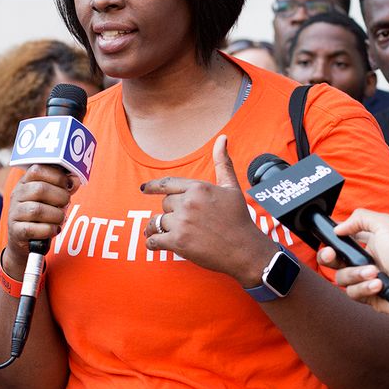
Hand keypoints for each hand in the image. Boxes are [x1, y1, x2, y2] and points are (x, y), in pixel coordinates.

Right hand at [4, 164, 77, 275]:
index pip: (37, 169)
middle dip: (60, 197)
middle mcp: (17, 195)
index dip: (57, 176)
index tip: (68, 185)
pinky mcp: (16, 231)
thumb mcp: (53, 198)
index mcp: (25, 182)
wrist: (25, 239)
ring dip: (56, 215)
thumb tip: (75, 180)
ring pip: (37, 210)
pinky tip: (53, 229)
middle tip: (66, 203)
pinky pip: (33, 229)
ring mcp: (14, 213)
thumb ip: (64, 188)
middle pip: (40, 189)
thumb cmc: (42, 214)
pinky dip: (49, 230)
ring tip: (60, 219)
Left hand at [141, 135, 274, 284]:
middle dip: (171, 212)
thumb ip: (222, 163)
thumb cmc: (239, 218)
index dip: (153, 187)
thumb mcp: (231, 187)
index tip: (143, 189)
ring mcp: (182, 223)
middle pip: (165, 204)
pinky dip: (152, 243)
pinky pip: (154, 240)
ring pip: (159, 221)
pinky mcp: (178, 242)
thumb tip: (222, 138)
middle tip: (183, 221)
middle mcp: (188, 203)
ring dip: (160, 228)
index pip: (168, 184)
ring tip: (161, 233)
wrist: (244, 249)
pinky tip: (154, 244)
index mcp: (198, 187)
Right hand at [319, 209, 388, 317]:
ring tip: (374, 272)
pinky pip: (352, 292)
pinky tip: (378, 284)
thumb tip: (338, 228)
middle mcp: (363, 260)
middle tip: (332, 255)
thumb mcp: (385, 224)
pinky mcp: (367, 295)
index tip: (329, 240)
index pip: (340, 240)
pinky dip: (365, 287)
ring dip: (356, 274)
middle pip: (332, 260)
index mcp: (367, 241)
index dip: (331, 240)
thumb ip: (359, 218)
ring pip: (341, 277)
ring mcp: (364, 279)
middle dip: (327, 257)